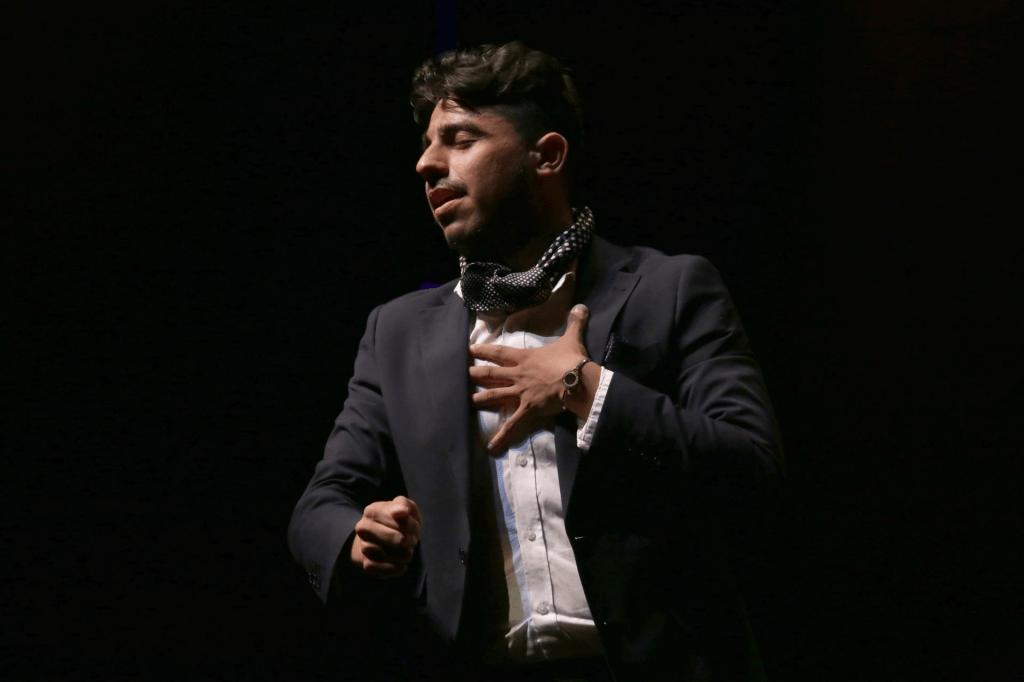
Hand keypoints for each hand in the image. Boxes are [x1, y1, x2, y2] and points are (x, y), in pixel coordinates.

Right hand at [350, 495, 421, 578]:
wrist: (382, 537)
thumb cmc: (396, 520)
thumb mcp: (403, 506)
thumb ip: (403, 504)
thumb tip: (400, 512)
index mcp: (371, 511)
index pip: (400, 520)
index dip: (413, 526)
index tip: (415, 526)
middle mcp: (363, 529)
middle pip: (398, 540)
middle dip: (411, 541)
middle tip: (413, 540)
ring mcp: (364, 548)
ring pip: (392, 556)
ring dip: (405, 555)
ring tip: (407, 551)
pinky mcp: (367, 565)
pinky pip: (386, 571)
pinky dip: (398, 568)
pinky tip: (401, 563)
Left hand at [469, 303, 591, 451]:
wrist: (577, 380)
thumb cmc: (572, 359)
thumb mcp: (572, 338)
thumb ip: (574, 322)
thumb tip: (582, 306)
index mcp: (525, 358)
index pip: (499, 352)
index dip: (484, 350)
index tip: (470, 349)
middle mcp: (518, 375)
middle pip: (490, 374)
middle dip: (475, 374)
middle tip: (462, 374)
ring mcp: (520, 393)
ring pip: (494, 396)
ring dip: (479, 399)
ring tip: (467, 402)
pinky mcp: (528, 409)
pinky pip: (512, 425)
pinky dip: (502, 436)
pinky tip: (491, 446)